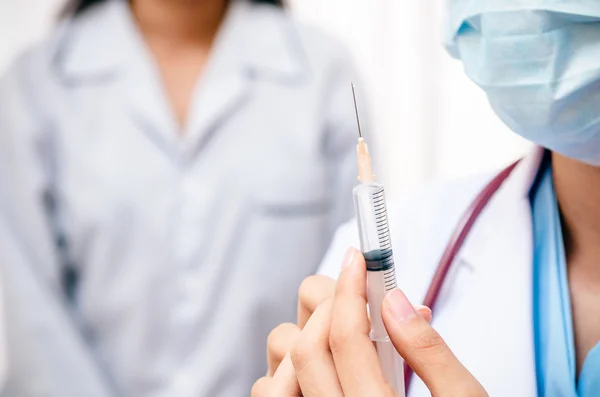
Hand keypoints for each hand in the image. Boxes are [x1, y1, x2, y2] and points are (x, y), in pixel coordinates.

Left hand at [252, 248, 487, 396]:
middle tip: (356, 288)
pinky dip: (286, 370)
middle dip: (330, 305)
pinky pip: (271, 395)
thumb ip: (430, 352)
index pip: (348, 339)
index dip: (352, 288)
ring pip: (277, 373)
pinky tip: (320, 365)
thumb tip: (397, 301)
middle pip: (306, 349)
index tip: (359, 259)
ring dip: (303, 336)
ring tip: (341, 329)